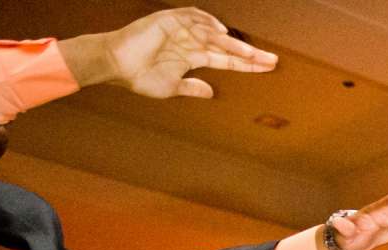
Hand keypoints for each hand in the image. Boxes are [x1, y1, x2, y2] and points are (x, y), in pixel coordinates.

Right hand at [87, 8, 276, 98]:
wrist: (115, 66)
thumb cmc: (139, 77)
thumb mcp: (172, 88)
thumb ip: (193, 88)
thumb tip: (211, 93)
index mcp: (192, 57)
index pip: (226, 60)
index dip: (247, 64)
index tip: (268, 68)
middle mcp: (190, 42)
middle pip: (226, 47)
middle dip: (249, 54)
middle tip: (272, 60)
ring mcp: (180, 30)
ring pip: (213, 34)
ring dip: (232, 44)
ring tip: (250, 55)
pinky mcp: (167, 21)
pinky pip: (192, 17)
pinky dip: (206, 23)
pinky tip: (220, 33)